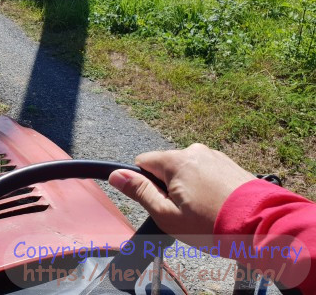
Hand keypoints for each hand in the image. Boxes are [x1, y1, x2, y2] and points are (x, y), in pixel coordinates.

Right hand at [108, 143, 255, 243]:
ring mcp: (216, 157)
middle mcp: (195, 151)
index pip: (142, 162)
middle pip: (166, 166)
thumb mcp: (167, 214)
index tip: (158, 203)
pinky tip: (216, 206)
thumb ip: (140, 192)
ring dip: (189, 187)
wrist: (262, 227)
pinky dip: (207, 187)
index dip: (143, 184)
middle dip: (168, 187)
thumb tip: (116, 175)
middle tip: (183, 214)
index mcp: (175, 161)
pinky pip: (207, 173)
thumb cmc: (211, 225)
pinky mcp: (232, 165)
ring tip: (204, 213)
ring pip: (188, 170)